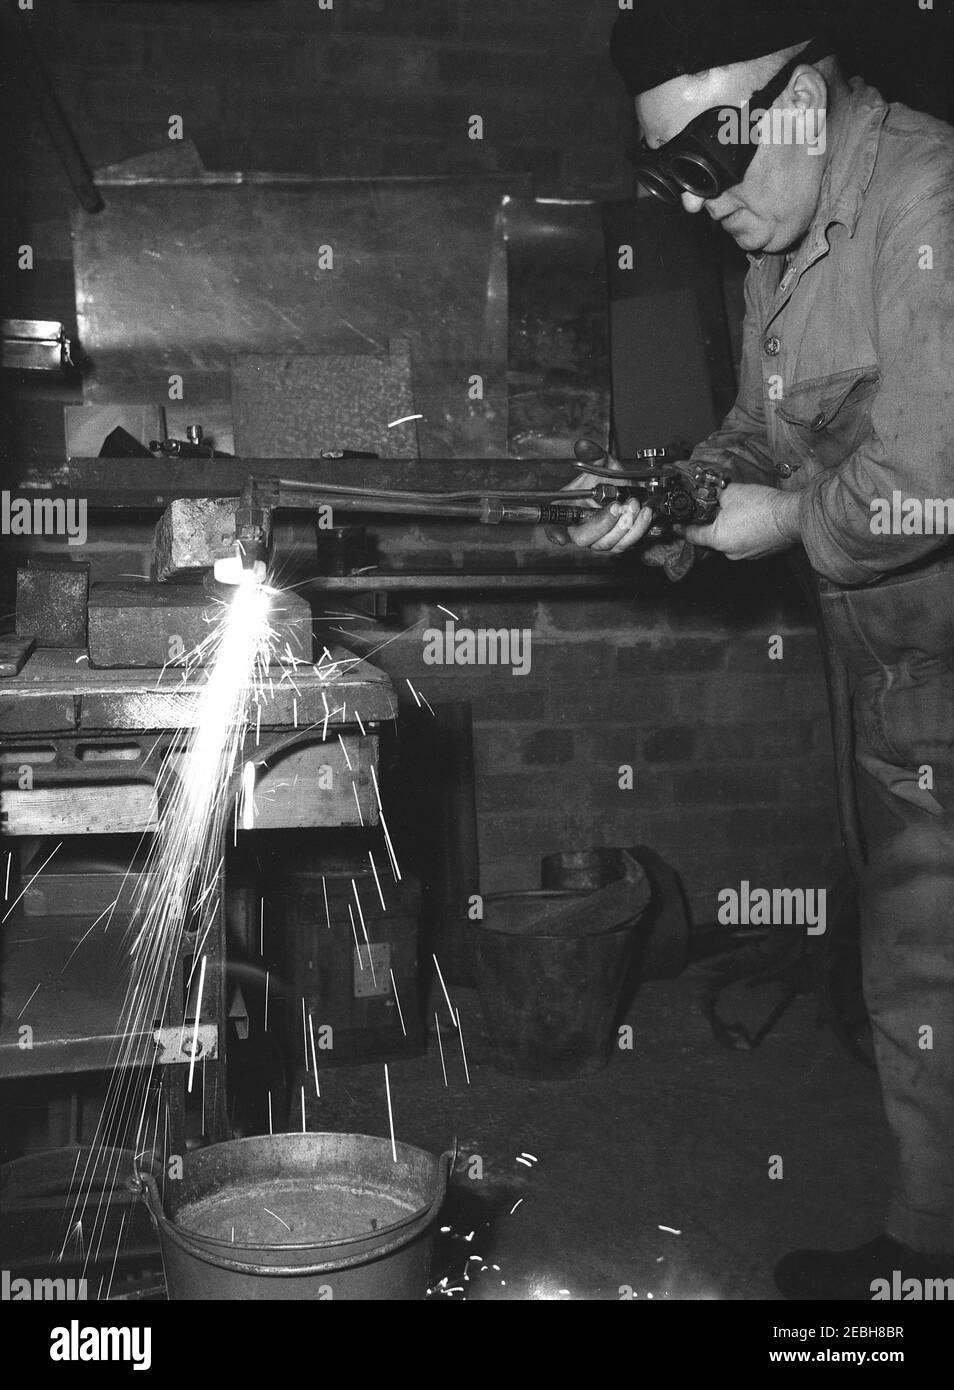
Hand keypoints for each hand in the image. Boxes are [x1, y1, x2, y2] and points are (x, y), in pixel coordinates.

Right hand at [545, 453, 655, 554]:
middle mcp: (582, 528)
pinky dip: (637, 529)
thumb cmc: (609, 481)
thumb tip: (583, 445)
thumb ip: (591, 455)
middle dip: (602, 523)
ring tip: (633, 504)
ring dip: (623, 525)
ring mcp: (599, 540)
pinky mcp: (617, 544)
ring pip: (606, 543)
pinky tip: (643, 513)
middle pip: (583, 538)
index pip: (555, 525)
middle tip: (616, 506)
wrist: (630, 490)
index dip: (555, 533)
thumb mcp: (601, 464)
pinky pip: (625, 544)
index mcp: (569, 510)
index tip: (560, 536)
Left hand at [684, 482, 799, 559]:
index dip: (684, 528)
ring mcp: (746, 555)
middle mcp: (729, 552)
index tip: (678, 524)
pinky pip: (745, 543)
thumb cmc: (763, 506)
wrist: (792, 516)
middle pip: (712, 538)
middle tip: (715, 510)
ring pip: (730, 541)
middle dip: (712, 524)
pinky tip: (751, 520)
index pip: (692, 536)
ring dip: (730, 529)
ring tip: (738, 513)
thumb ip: (716, 494)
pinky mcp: (760, 554)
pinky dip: (744, 533)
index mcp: (717, 539)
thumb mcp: (732, 493)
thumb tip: (711, 493)